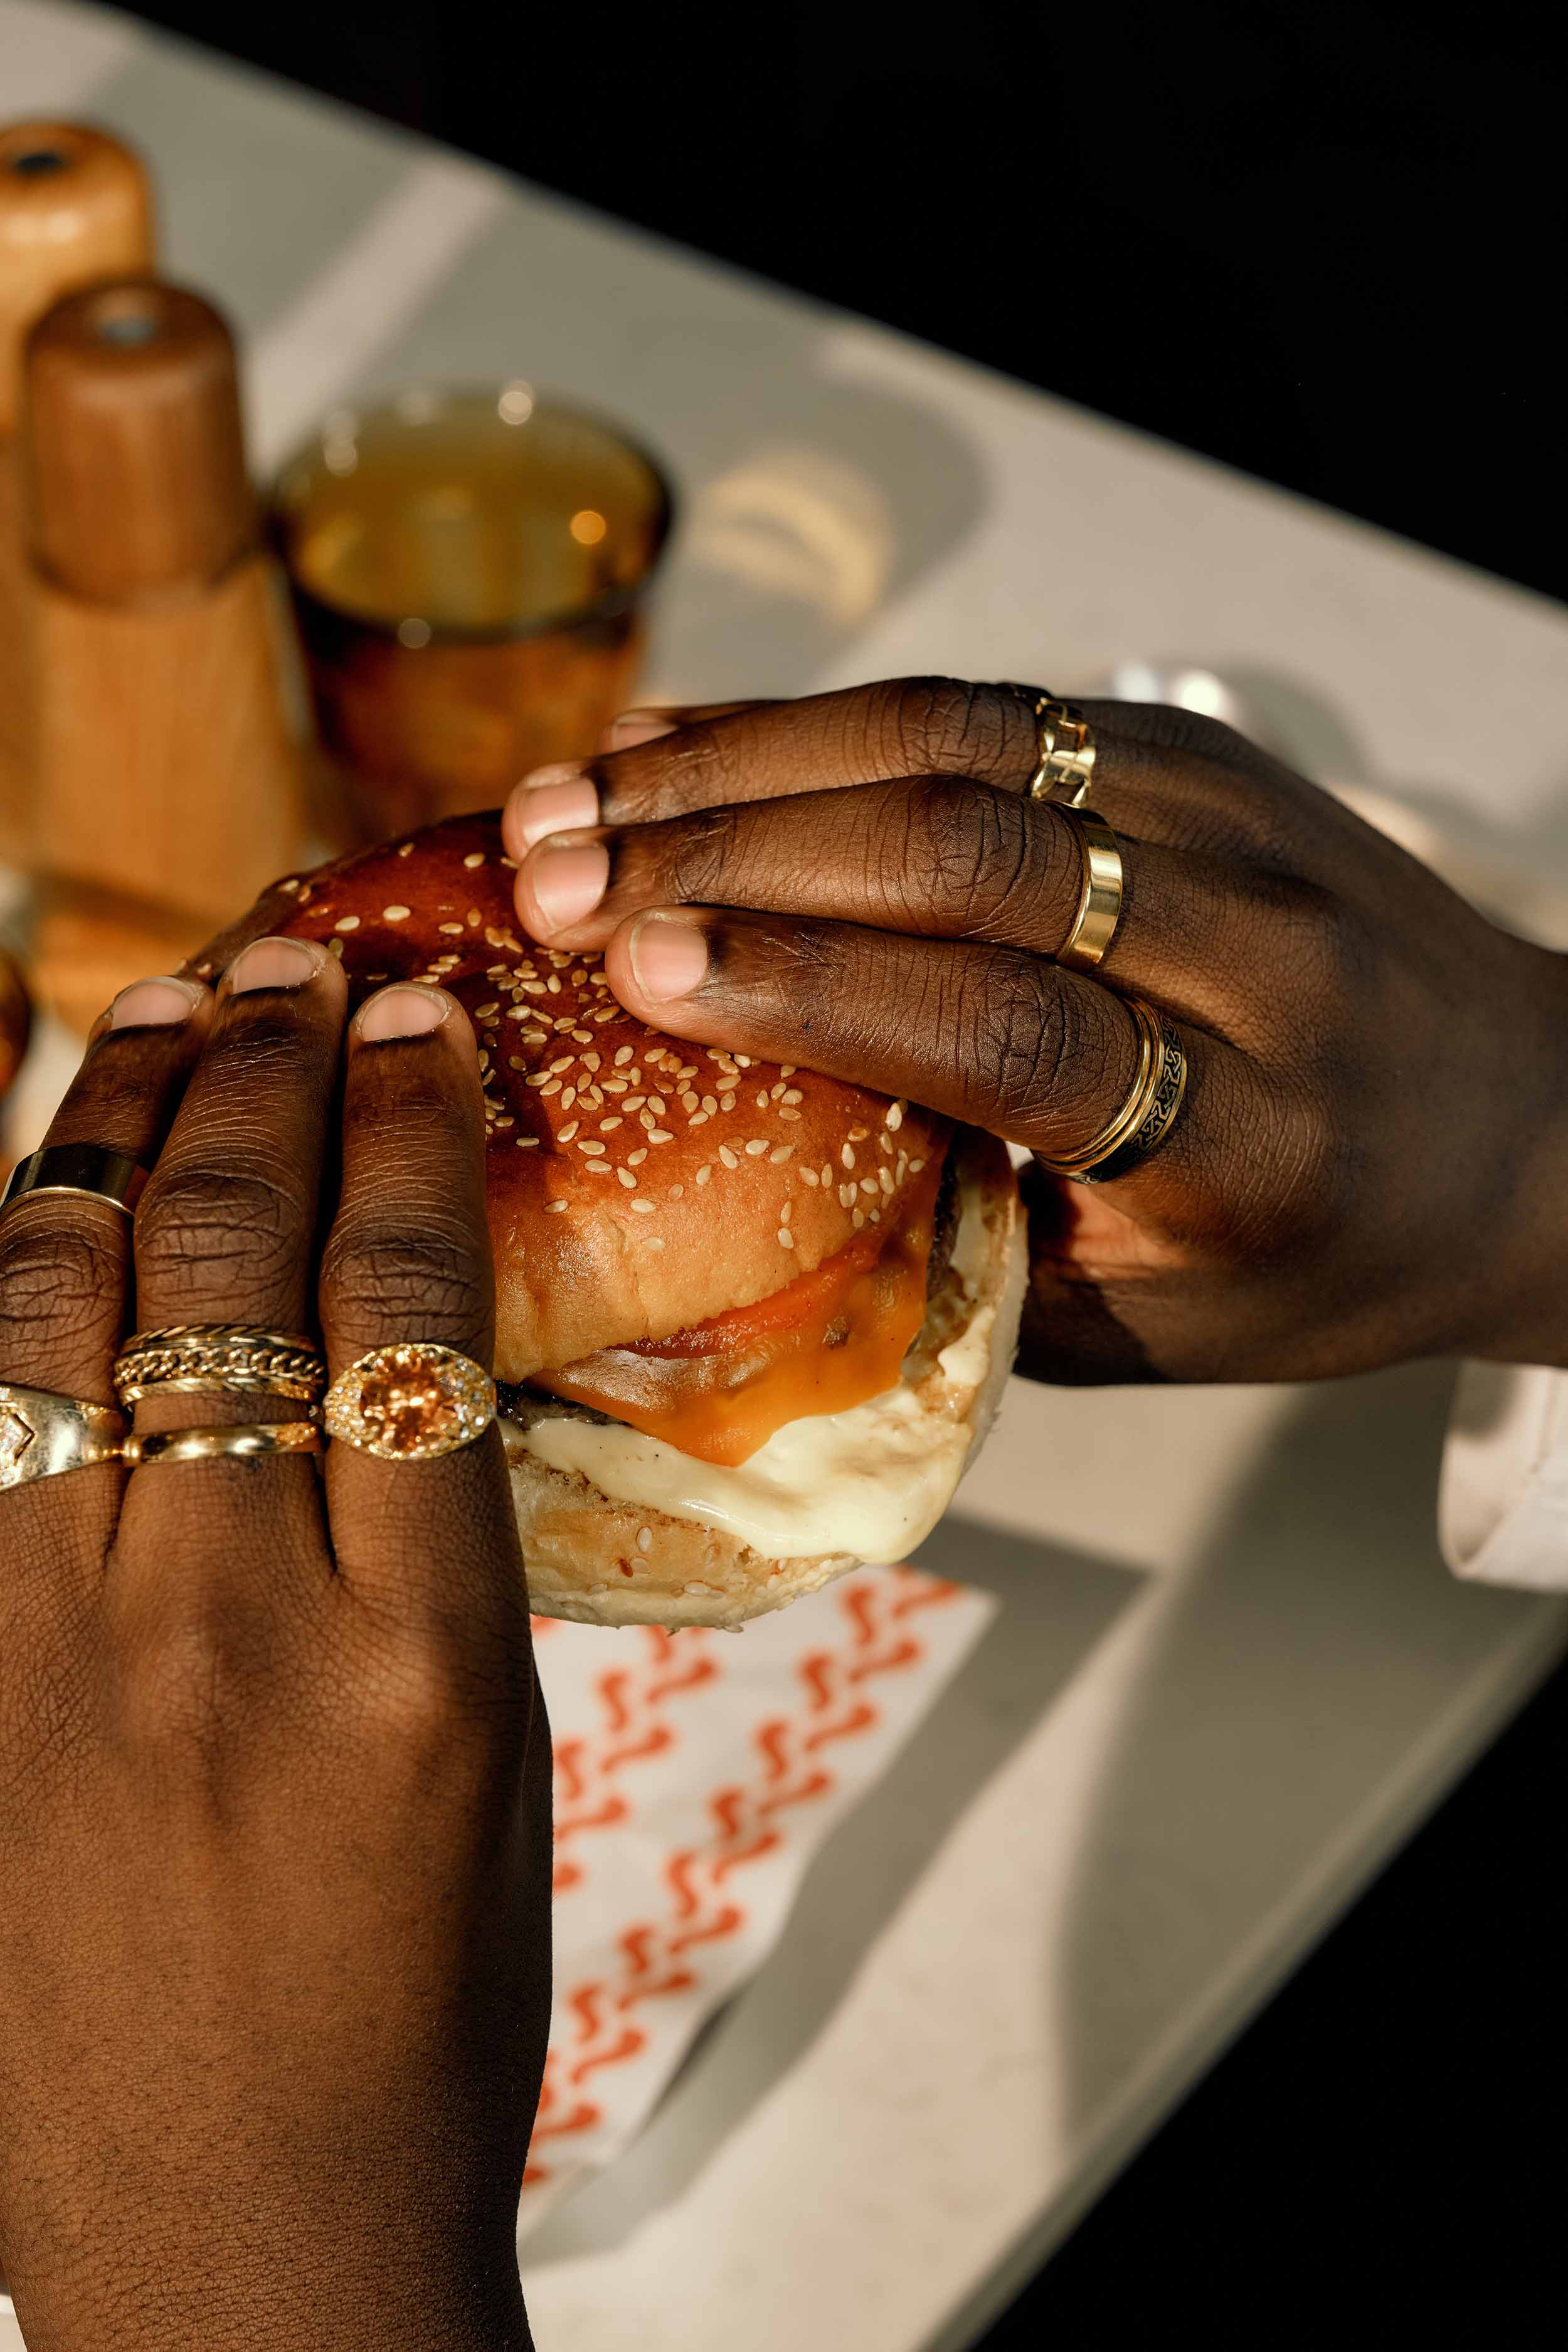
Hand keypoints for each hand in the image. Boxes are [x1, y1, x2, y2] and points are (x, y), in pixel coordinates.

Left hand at [0, 949, 546, 2350]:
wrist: (247, 2238)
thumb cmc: (425, 2005)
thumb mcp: (493, 1746)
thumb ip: (432, 1528)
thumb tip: (386, 1322)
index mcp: (419, 1659)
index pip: (403, 1299)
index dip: (406, 1125)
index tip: (417, 1020)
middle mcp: (222, 1634)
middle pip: (225, 1267)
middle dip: (259, 1077)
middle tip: (291, 967)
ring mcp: (51, 1663)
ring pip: (51, 1309)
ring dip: (108, 1129)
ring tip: (165, 1012)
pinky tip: (35, 1182)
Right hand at [501, 680, 1567, 1383]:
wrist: (1519, 1125)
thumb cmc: (1309, 1258)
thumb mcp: (1143, 1323)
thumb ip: (957, 1259)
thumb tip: (713, 1198)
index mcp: (1247, 1134)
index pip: (1014, 1025)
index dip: (817, 986)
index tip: (641, 972)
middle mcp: (1253, 951)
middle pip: (971, 854)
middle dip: (731, 853)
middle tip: (548, 877)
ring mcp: (1229, 819)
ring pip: (963, 745)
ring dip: (742, 765)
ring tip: (568, 801)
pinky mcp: (1193, 745)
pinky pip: (982, 709)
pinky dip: (811, 724)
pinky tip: (676, 750)